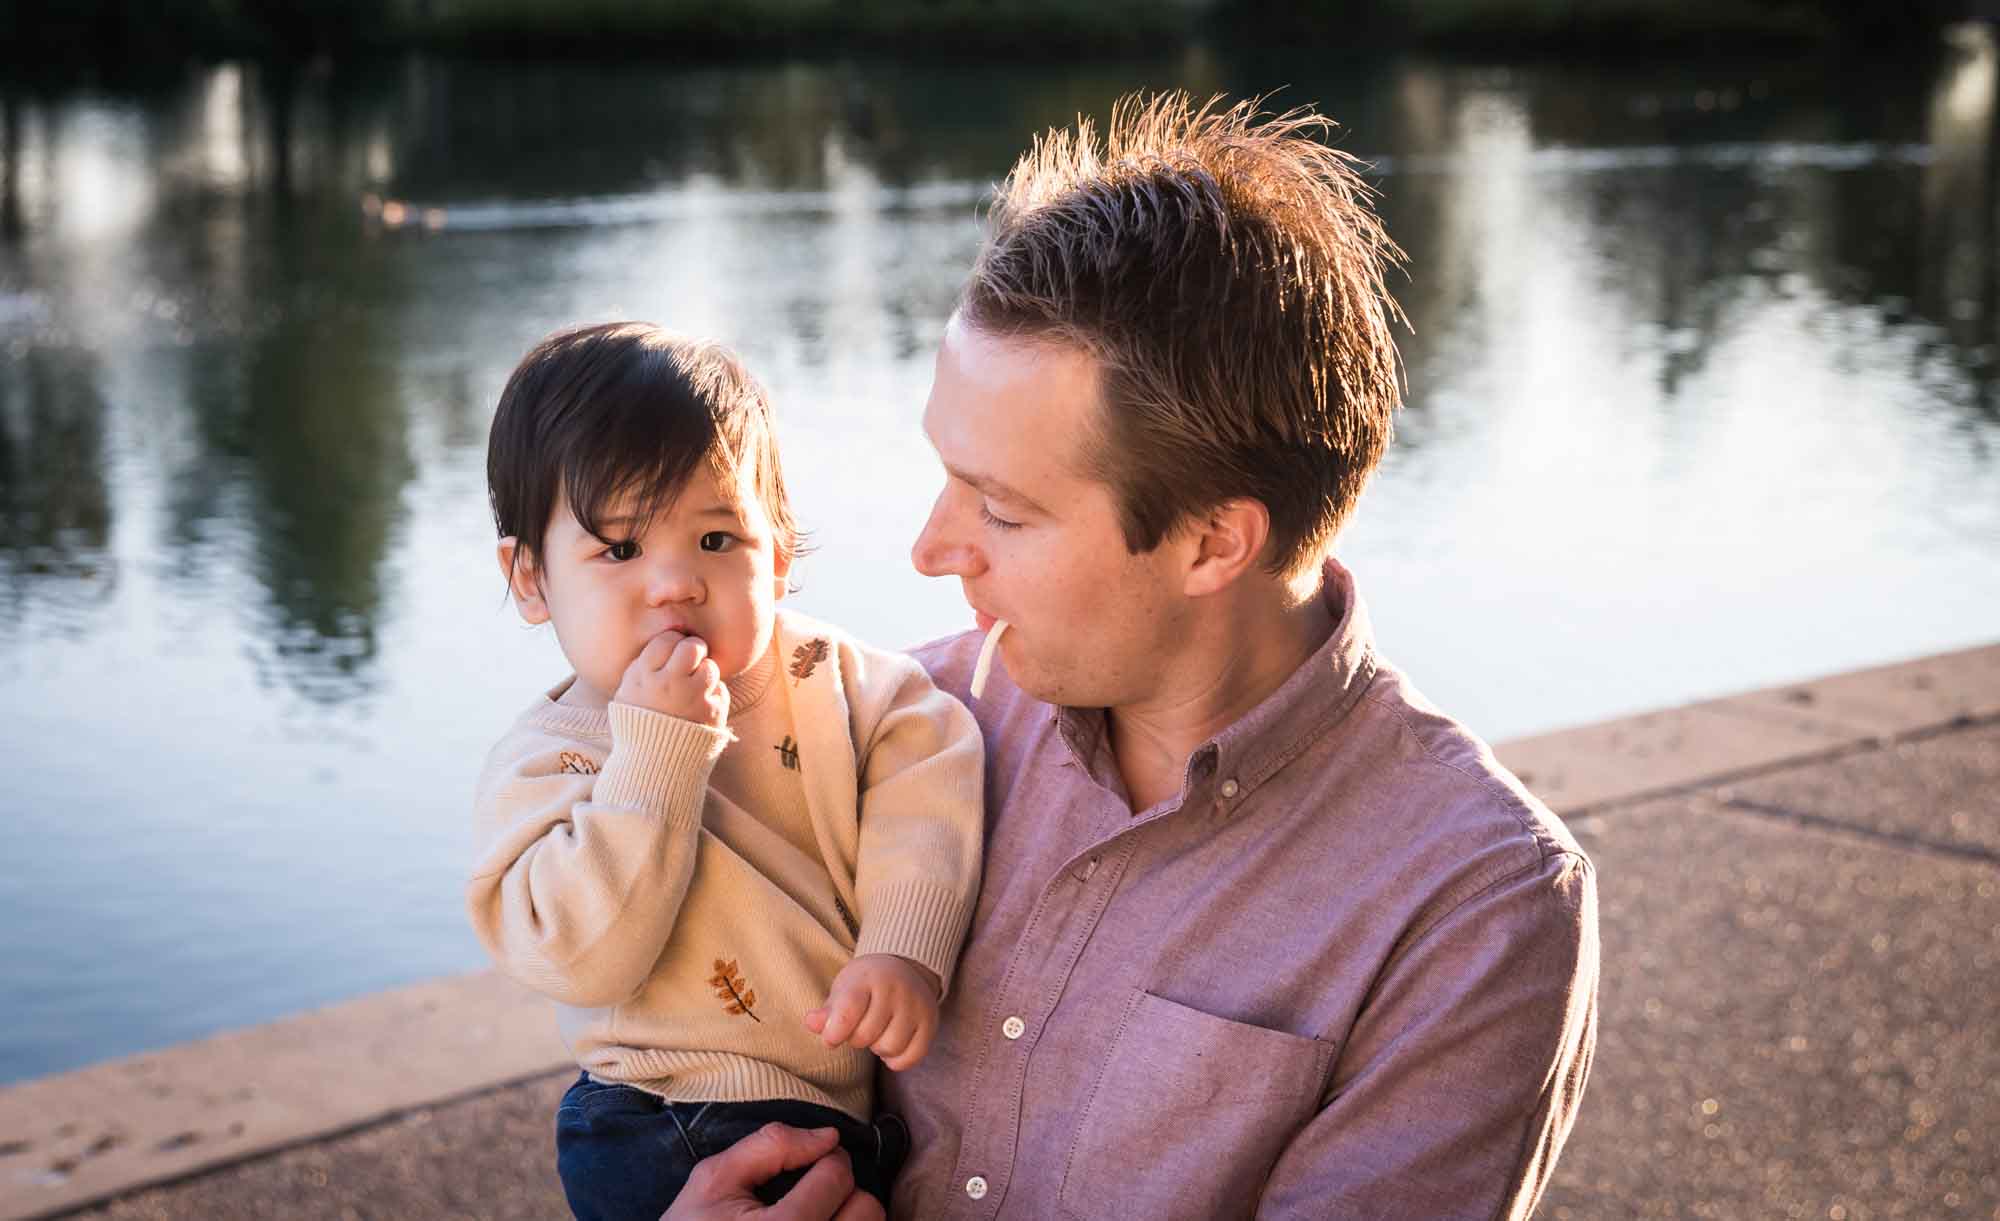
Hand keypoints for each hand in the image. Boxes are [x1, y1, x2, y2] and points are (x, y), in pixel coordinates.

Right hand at [615, 631, 728, 726]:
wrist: (653, 764)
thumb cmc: (639, 722)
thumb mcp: (628, 691)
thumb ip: (644, 665)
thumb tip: (668, 638)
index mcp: (644, 677)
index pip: (666, 640)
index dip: (671, 642)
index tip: (671, 652)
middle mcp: (669, 685)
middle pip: (693, 647)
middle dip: (694, 648)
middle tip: (691, 660)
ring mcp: (693, 699)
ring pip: (710, 668)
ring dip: (704, 674)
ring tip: (693, 688)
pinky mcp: (713, 713)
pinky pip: (720, 691)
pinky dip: (712, 696)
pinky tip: (699, 708)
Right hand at [662, 1123, 883, 1220]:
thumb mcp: (713, 1180)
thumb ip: (770, 1146)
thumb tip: (828, 1135)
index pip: (838, 1175)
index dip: (824, 1157)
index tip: (807, 1163)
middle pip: (867, 1207)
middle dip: (844, 1188)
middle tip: (814, 1189)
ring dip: (849, 1214)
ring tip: (817, 1212)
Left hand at [803, 954, 941, 1070]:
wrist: (904, 969)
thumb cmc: (865, 985)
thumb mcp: (843, 989)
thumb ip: (827, 1011)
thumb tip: (811, 1023)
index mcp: (868, 978)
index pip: (848, 1011)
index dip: (834, 1032)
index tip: (830, 1039)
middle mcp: (896, 989)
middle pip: (866, 1036)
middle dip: (856, 1038)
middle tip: (858, 1027)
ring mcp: (917, 1005)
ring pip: (889, 1048)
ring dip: (877, 1048)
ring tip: (876, 1033)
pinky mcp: (930, 1023)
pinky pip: (911, 1057)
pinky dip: (897, 1059)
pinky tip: (892, 1045)